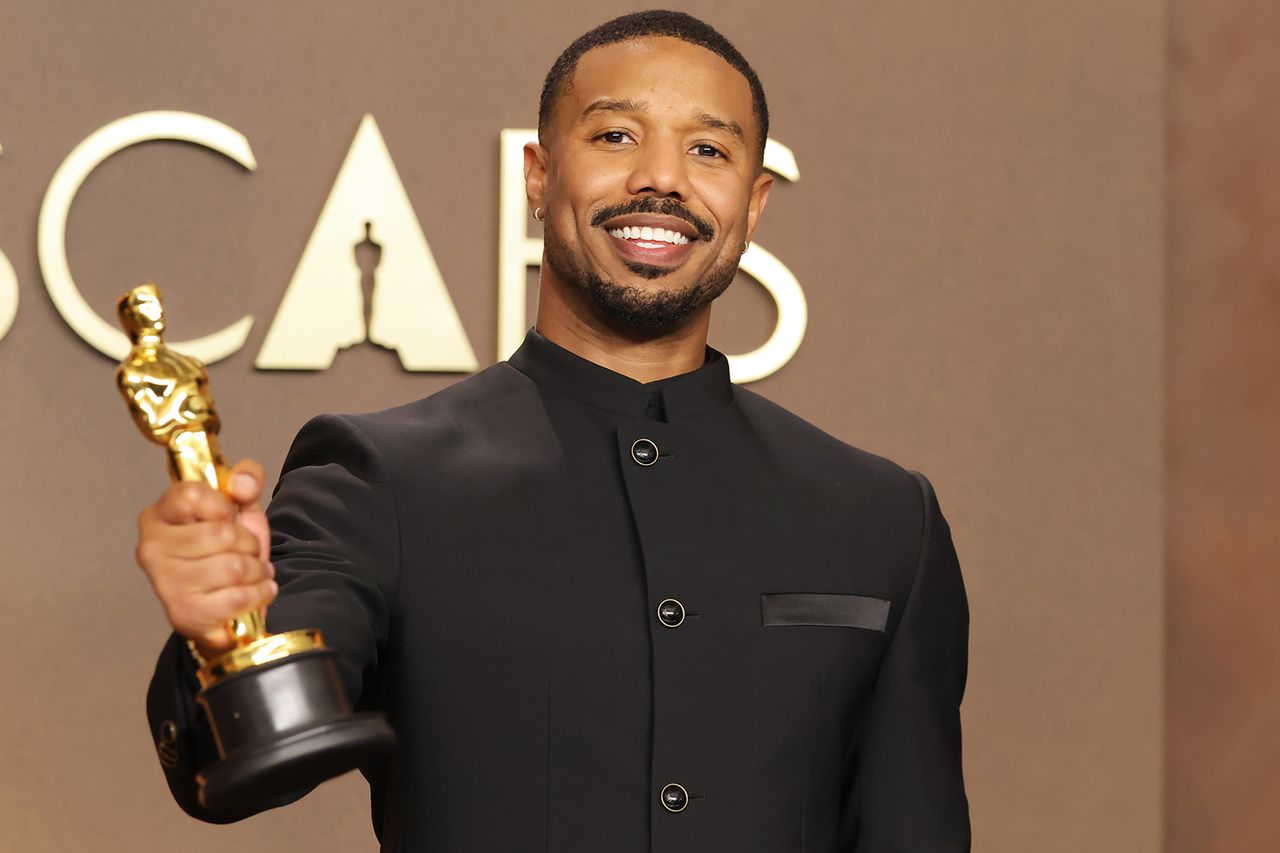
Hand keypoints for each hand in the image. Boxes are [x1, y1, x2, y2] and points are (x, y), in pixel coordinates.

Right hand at [135, 459, 276, 660]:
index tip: (227, 519)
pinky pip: (238, 597)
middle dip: (248, 543)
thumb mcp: (240, 507)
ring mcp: (164, 583)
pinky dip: (259, 593)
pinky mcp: (183, 614)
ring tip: (253, 572)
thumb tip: (242, 484)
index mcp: (158, 515)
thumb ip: (247, 480)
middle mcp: (150, 548)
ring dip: (257, 570)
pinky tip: (255, 592)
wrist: (229, 604)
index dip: (223, 507)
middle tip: (246, 552)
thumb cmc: (228, 551)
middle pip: (221, 533)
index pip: (192, 494)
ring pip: (233, 566)